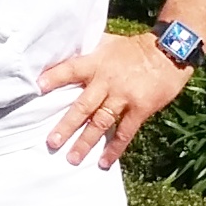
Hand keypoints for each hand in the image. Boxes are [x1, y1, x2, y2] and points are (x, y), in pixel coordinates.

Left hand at [37, 32, 191, 169]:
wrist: (167, 53)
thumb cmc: (133, 49)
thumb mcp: (108, 43)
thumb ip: (88, 51)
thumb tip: (64, 52)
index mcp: (97, 63)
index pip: (71, 69)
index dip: (55, 77)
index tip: (38, 87)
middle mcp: (107, 81)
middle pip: (83, 105)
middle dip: (66, 125)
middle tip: (51, 142)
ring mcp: (124, 97)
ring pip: (101, 122)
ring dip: (86, 141)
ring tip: (72, 158)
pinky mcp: (140, 109)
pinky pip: (124, 132)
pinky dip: (114, 148)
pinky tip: (103, 162)